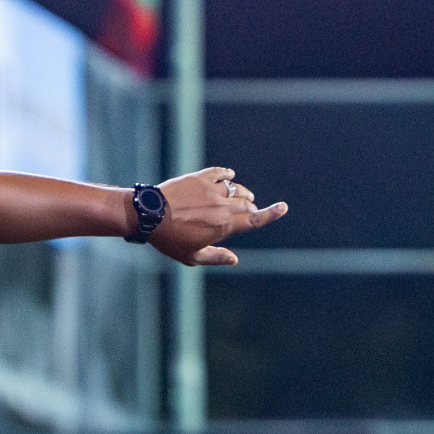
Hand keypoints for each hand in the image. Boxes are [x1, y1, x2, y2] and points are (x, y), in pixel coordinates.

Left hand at [150, 166, 286, 265]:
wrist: (149, 215)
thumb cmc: (169, 239)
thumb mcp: (192, 256)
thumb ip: (215, 256)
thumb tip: (234, 260)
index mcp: (224, 225)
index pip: (254, 219)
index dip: (271, 214)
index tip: (283, 207)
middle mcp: (223, 205)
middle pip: (246, 205)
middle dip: (250, 209)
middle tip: (248, 211)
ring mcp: (212, 189)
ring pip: (236, 188)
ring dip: (241, 194)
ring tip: (240, 197)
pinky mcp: (200, 178)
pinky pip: (220, 172)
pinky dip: (227, 174)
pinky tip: (228, 175)